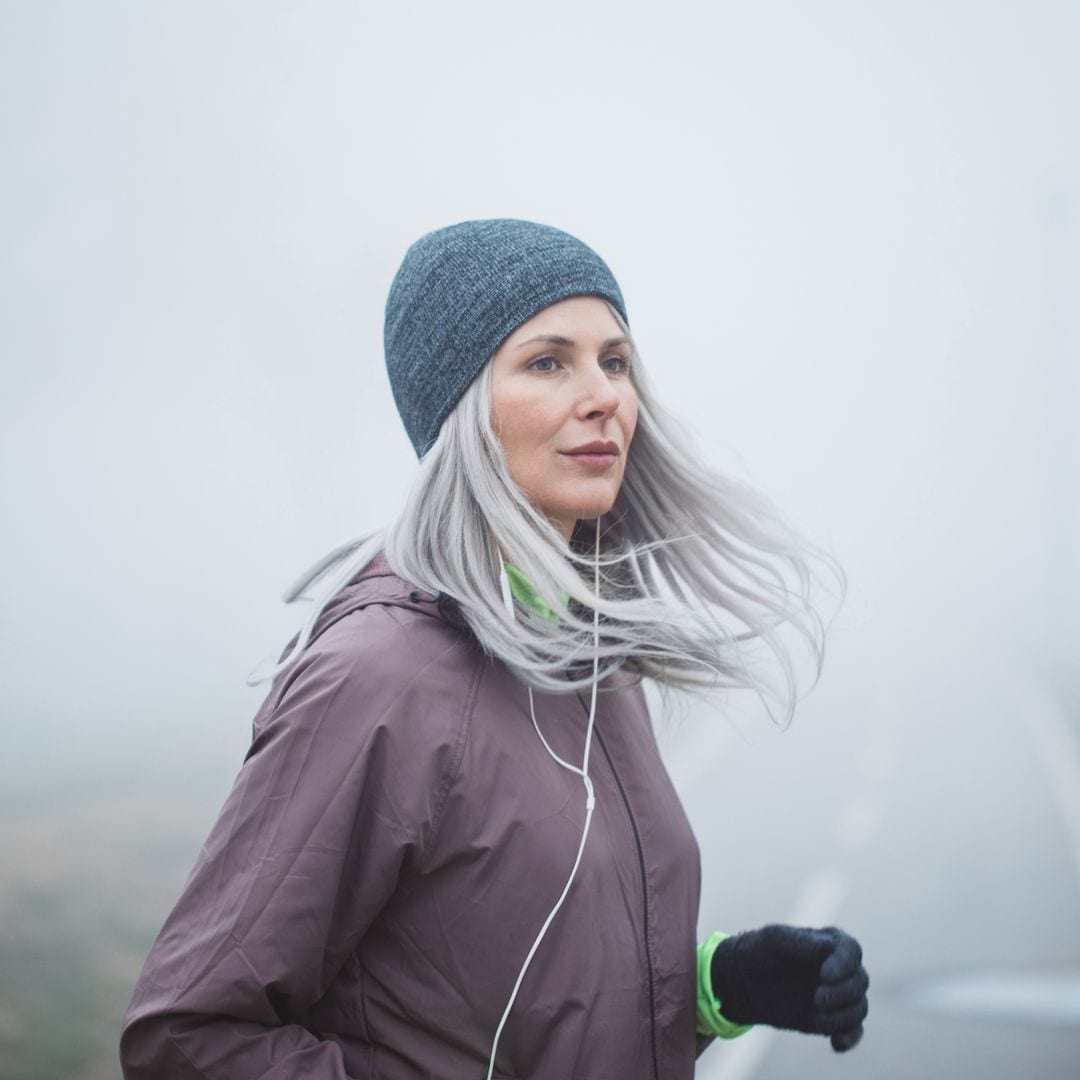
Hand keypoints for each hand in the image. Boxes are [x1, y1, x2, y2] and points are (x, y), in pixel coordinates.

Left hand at [709, 924, 867, 1051]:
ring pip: (859, 1007)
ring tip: (816, 1018)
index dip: (843, 965)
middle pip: (860, 981)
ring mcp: (838, 994)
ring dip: (843, 1016)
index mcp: (830, 942)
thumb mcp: (774, 940)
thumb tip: (829, 946)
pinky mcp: (833, 1018)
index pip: (851, 950)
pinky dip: (850, 1038)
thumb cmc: (760, 952)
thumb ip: (800, 941)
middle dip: (843, 993)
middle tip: (817, 1000)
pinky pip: (853, 1030)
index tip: (824, 976)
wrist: (745, 981)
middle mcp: (840, 968)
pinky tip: (836, 1044)